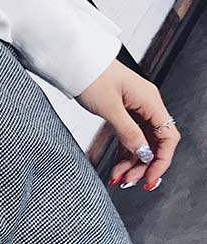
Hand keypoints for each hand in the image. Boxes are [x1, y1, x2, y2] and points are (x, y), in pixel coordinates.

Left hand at [76, 59, 180, 190]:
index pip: (168, 137)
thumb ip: (128, 132)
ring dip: (131, 163)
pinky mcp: (123, 112)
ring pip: (141, 142)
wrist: (75, 60)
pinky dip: (123, 153)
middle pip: (155, 142)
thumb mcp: (109, 108)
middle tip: (128, 182)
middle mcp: (147, 105)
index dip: (161, 160)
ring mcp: (135, 109)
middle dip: (143, 165)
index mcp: (150, 101)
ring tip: (117, 179)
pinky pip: (129, 137)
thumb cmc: (91, 76)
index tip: (150, 179)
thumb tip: (143, 153)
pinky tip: (115, 168)